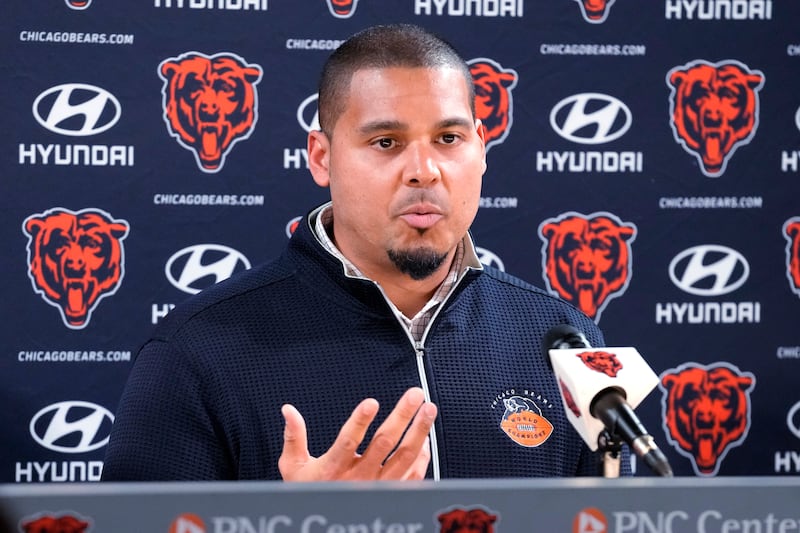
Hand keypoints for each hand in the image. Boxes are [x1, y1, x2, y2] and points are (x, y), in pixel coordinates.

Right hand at [278, 387, 436, 480]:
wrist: (325, 523)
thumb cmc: (309, 492)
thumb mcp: (293, 467)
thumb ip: (294, 437)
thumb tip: (288, 410)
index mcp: (333, 469)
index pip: (348, 443)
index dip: (359, 422)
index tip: (371, 402)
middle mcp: (358, 479)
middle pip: (384, 444)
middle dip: (402, 416)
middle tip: (414, 395)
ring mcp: (379, 488)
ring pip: (404, 458)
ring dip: (419, 431)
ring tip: (428, 409)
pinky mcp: (392, 495)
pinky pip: (414, 476)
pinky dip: (422, 455)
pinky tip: (425, 437)